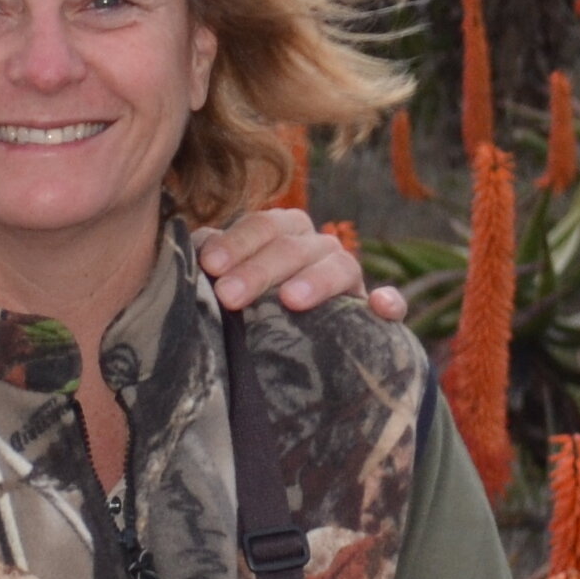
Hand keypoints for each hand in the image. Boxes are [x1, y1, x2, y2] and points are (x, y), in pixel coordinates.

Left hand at [195, 206, 407, 329]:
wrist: (288, 353)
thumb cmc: (247, 309)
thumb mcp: (226, 284)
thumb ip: (211, 267)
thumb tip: (189, 256)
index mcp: (283, 233)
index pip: (263, 225)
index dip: (236, 242)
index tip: (210, 266)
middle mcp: (317, 249)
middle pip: (294, 245)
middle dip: (260, 269)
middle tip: (229, 296)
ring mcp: (348, 279)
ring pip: (339, 264)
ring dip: (315, 279)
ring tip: (289, 300)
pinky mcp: (372, 315)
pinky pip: (390, 303)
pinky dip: (389, 301)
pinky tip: (379, 306)